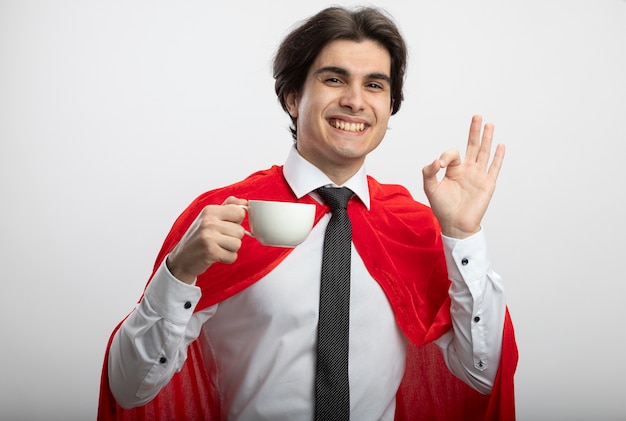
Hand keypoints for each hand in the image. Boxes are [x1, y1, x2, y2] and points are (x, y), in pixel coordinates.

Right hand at [166, 196, 247, 283]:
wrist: (181, 259)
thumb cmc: (198, 238)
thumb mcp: (210, 218)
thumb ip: (228, 207)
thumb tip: (245, 202)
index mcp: (210, 211)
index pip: (240, 212)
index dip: (237, 222)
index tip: (226, 226)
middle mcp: (209, 222)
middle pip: (240, 231)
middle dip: (233, 238)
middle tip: (218, 240)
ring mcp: (209, 237)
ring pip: (238, 244)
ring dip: (230, 249)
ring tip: (217, 247)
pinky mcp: (211, 252)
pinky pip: (233, 256)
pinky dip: (227, 258)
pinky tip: (216, 255)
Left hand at [422, 115, 504, 238]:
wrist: (455, 224)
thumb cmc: (442, 208)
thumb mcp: (430, 188)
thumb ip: (428, 172)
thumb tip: (436, 161)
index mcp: (454, 169)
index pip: (453, 153)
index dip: (446, 156)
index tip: (439, 165)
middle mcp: (467, 170)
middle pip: (472, 146)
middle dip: (474, 131)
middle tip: (477, 116)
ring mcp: (479, 175)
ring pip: (484, 153)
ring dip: (486, 139)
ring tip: (489, 124)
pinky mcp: (487, 184)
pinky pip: (494, 167)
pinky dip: (498, 157)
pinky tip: (500, 145)